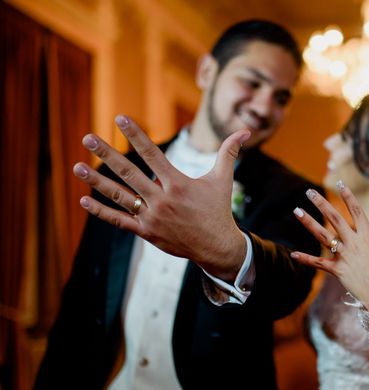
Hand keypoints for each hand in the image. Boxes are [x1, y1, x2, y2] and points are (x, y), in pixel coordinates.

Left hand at [73, 115, 249, 281]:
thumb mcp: (223, 180)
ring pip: (120, 196)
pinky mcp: (146, 232)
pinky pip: (120, 220)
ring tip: (77, 166)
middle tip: (88, 138)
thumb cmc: (218, 210)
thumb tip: (245, 131)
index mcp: (178, 183)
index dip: (135, 135)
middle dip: (107, 154)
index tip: (119, 118)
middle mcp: (162, 199)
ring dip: (97, 181)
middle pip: (129, 172)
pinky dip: (102, 211)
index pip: (152, 154)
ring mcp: (152, 216)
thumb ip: (229, 152)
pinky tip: (84, 201)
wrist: (216, 246)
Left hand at [290, 182, 368, 313]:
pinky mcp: (338, 271)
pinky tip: (292, 253)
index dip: (348, 196)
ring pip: (323, 236)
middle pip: (334, 218)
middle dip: (321, 203)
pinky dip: (306, 259)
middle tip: (309, 191)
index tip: (340, 183)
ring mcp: (344, 257)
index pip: (356, 211)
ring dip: (308, 223)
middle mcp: (354, 244)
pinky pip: (319, 264)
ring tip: (296, 210)